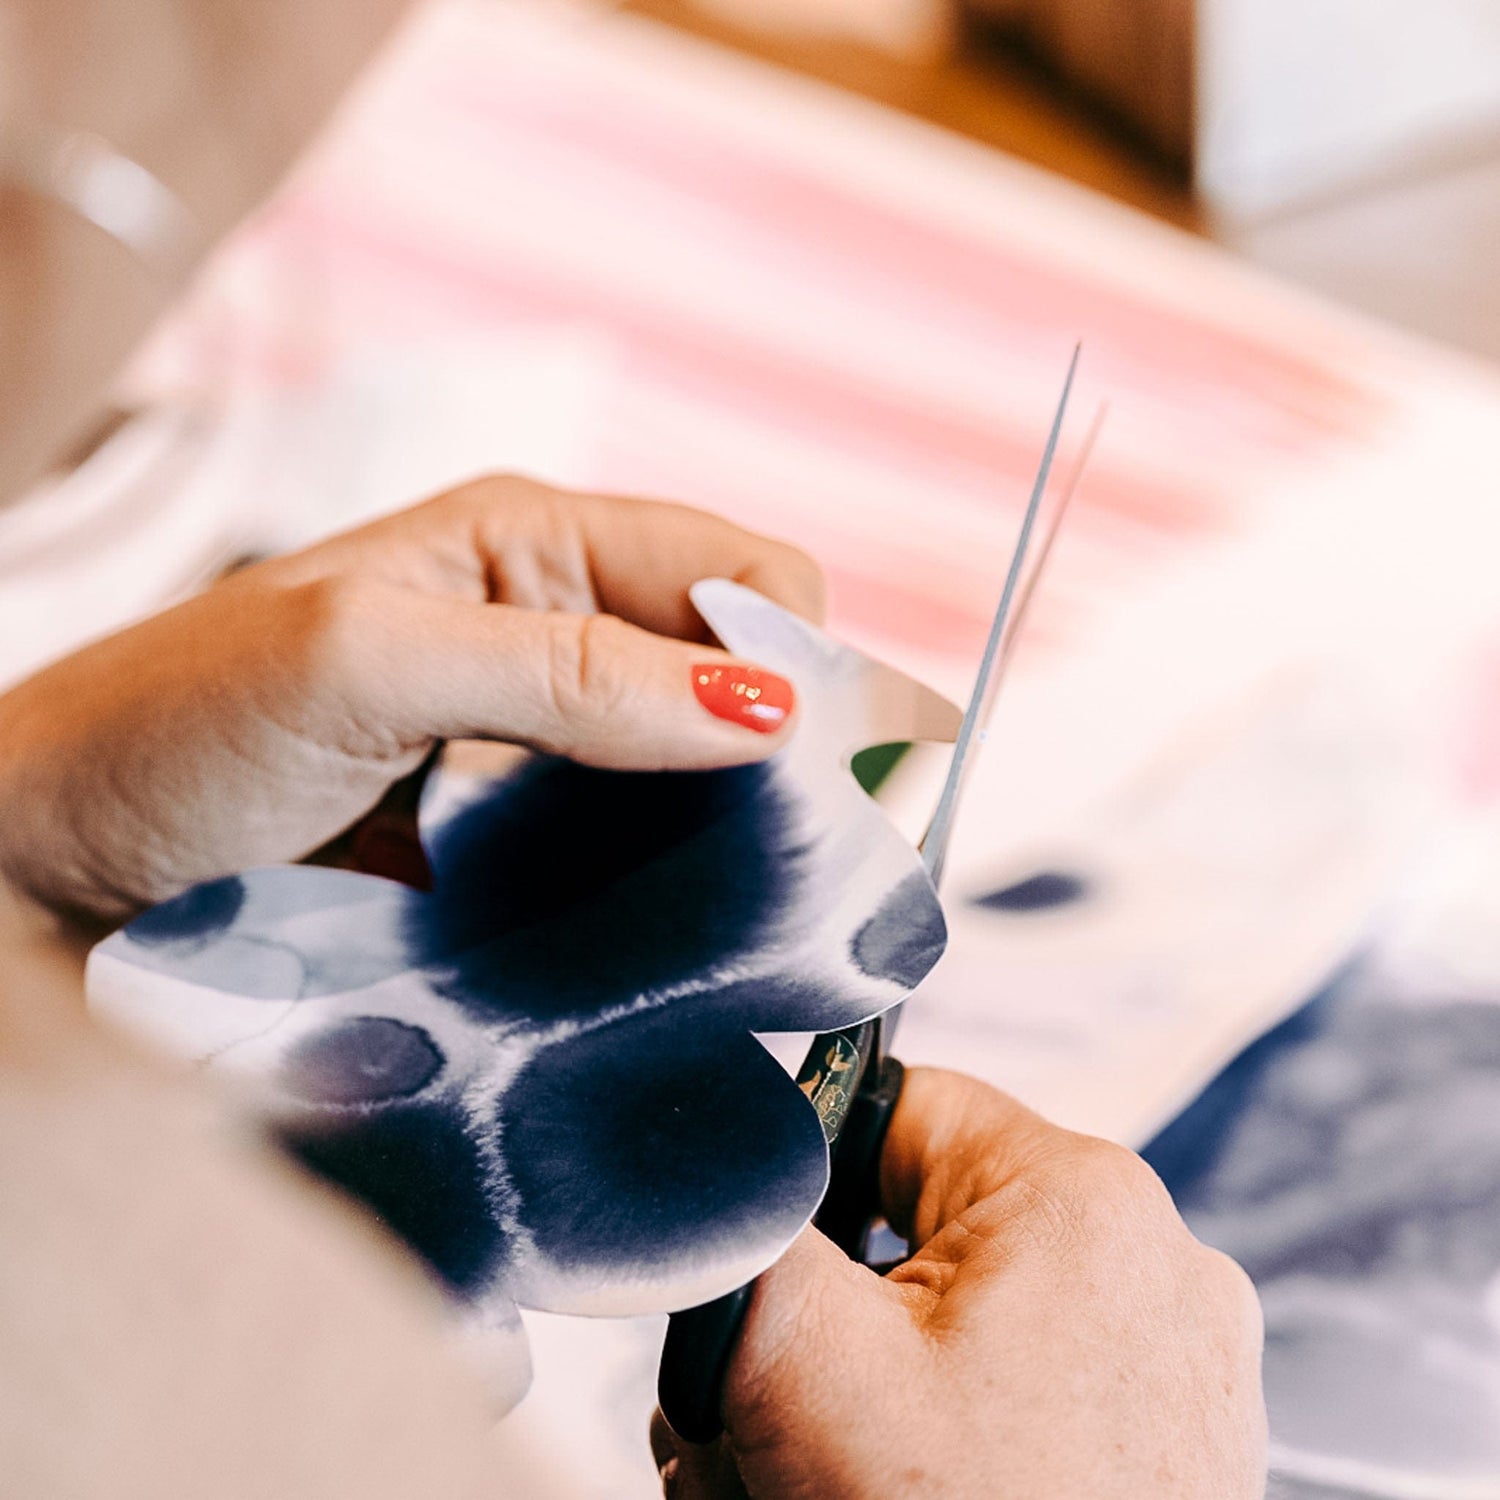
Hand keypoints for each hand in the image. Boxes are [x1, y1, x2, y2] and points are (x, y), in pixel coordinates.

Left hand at [0, 475, 822, 924]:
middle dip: (792, 748)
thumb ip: (564, 672)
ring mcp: (536, 738)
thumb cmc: (167, 729)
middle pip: (741, 667)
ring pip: (703, 765)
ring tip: (763, 905)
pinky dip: (678, 884)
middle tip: (813, 857)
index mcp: (530, 540)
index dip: (804, 654)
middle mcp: (553, 626)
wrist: (43, 861)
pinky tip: (680, 934)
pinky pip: (639, 846)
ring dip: (743, 826)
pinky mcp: (516, 833)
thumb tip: (766, 705)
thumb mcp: (363, 662)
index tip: (828, 770)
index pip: (742, 571)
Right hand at [653, 1068, 1265, 1498]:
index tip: (769, 1272)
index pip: (894, 1106)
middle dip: (821, 1319)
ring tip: (807, 1484)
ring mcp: (1170, 1364)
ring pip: (957, 1322)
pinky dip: (941, 1436)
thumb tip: (714, 1164)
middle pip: (915, 1229)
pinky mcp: (1162, 1441)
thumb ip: (743, 1227)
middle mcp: (1151, 1264)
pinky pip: (1019, 1390)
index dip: (804, 1183)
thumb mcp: (806, 1362)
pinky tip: (885, 1494)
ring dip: (865, 1391)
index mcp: (1082, 1194)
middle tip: (767, 1421)